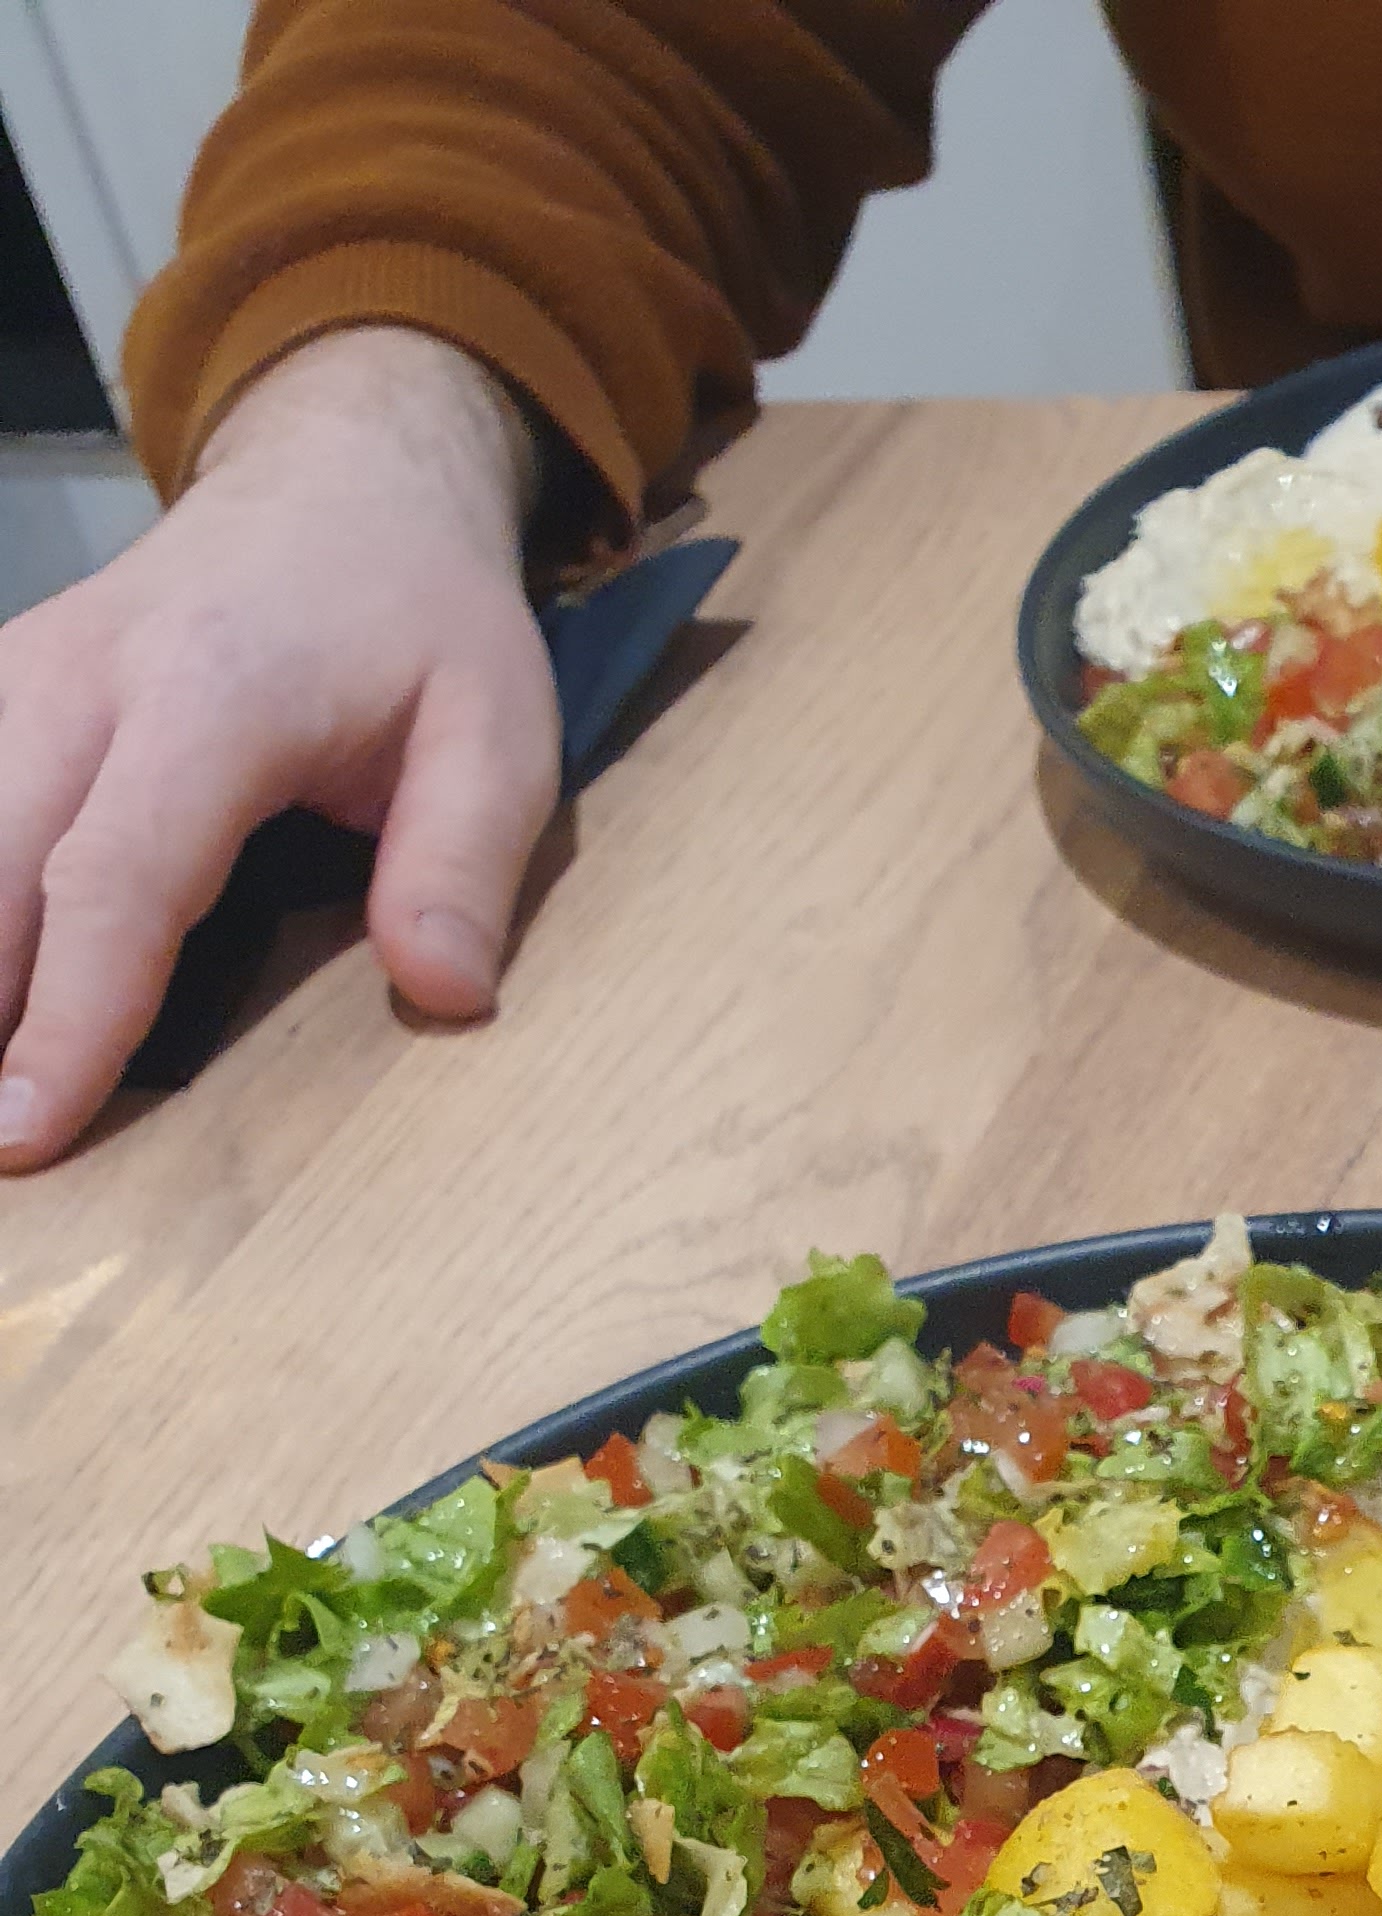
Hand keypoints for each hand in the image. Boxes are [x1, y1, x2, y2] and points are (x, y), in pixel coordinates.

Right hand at [0, 325, 559, 1170]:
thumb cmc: (422, 624)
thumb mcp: (499, 731)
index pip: (116, 876)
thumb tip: (442, 995)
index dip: (69, 1012)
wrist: (340, 489)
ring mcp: (19, 677)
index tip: (28, 1127)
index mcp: (211, 694)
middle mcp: (82, 679)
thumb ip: (466, 863)